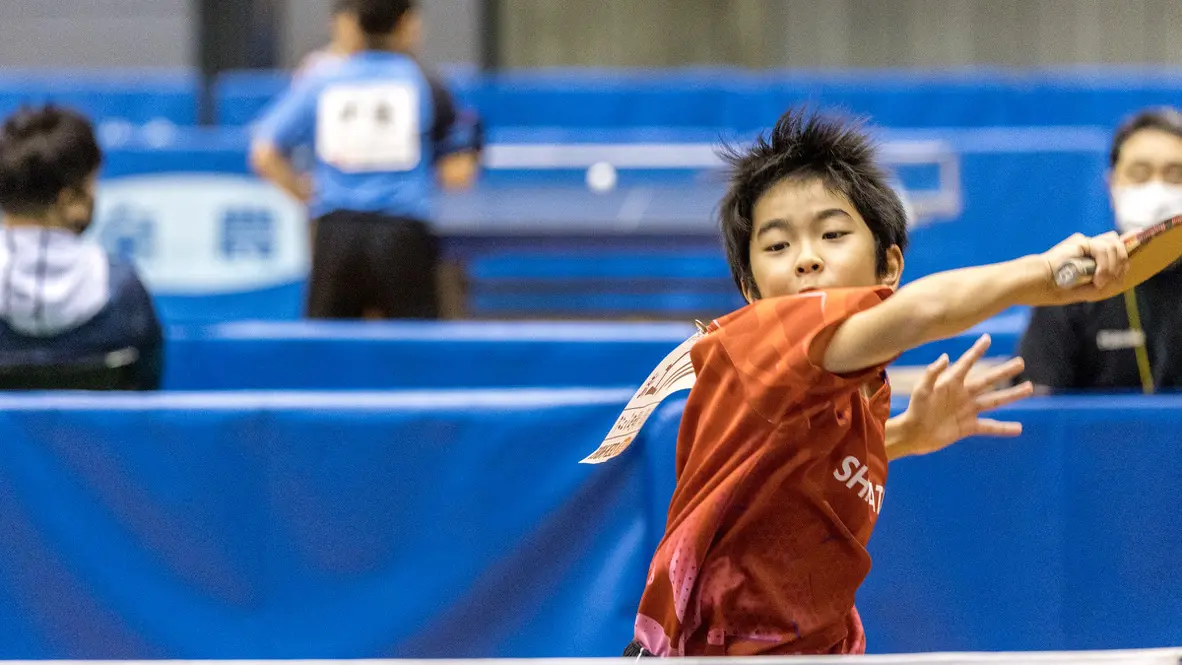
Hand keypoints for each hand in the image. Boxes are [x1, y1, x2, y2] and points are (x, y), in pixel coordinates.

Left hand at [891, 335, 1033, 458]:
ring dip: (1012, 395)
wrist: (913, 434)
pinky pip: (990, 427)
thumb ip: (931, 374)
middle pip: (988, 380)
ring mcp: (968, 410)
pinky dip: (1004, 428)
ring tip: (1029, 387)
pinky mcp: (968, 427)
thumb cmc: (915, 409)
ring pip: (994, 401)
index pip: (967, 364)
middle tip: (1020, 362)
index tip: (987, 338)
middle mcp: (963, 395)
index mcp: (951, 383)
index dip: (977, 351)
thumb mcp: (921, 390)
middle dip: (1004, 371)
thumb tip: (945, 357)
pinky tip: (1019, 428)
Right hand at [1035, 231, 1129, 303]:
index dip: (1129, 242)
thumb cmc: (1061, 289)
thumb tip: (1125, 268)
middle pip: (1119, 244)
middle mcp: (1090, 247)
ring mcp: (1086, 243)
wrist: (1040, 283)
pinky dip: (1105, 265)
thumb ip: (1110, 279)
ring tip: (1100, 282)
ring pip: (1115, 245)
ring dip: (1113, 267)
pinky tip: (1097, 279)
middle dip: (1121, 264)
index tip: (1137, 241)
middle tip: (1106, 282)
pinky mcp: (1081, 241)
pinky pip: (1104, 249)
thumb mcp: (1092, 289)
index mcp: (1092, 256)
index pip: (1115, 244)